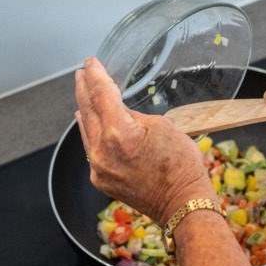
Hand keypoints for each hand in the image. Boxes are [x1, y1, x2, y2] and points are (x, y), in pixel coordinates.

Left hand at [75, 57, 213, 224]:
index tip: (91, 62)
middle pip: (87, 110)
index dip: (96, 75)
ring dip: (85, 110)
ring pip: (86, 131)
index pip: (102, 94)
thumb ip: (135, 117)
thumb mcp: (163, 127)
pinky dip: (91, 133)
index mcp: (119, 132)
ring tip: (84, 95)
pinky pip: (91, 150)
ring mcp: (98, 167)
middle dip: (84, 89)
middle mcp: (101, 150)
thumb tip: (121, 115)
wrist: (183, 203)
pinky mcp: (101, 179)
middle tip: (82, 73)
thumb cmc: (182, 166)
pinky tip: (93, 126)